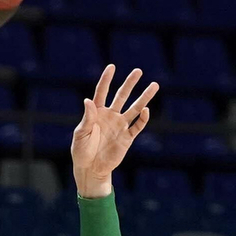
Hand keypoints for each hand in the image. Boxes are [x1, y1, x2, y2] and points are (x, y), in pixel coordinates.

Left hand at [71, 64, 159, 197]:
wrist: (91, 169)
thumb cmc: (81, 150)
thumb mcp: (81, 133)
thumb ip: (87, 117)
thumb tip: (88, 100)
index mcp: (97, 112)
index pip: (102, 91)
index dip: (106, 79)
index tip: (112, 67)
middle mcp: (110, 116)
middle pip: (122, 96)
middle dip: (130, 83)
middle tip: (138, 71)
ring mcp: (120, 126)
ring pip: (134, 108)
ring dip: (144, 98)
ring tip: (154, 86)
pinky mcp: (127, 138)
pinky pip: (137, 126)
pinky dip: (143, 119)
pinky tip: (146, 110)